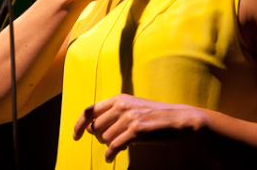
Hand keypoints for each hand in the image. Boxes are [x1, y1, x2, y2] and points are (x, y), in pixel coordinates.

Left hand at [73, 94, 209, 161]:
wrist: (180, 119)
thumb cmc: (155, 116)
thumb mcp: (132, 109)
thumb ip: (112, 115)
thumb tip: (91, 128)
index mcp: (118, 99)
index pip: (90, 110)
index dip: (79, 124)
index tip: (76, 136)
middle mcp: (121, 106)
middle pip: (96, 127)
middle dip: (100, 138)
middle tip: (110, 142)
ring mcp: (129, 117)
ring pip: (105, 137)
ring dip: (108, 146)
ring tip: (117, 148)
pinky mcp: (137, 130)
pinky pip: (115, 145)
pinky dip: (110, 154)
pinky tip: (111, 158)